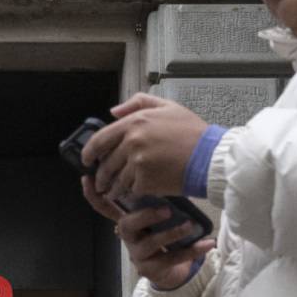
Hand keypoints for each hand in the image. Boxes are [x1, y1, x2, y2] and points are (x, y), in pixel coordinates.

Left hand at [80, 93, 207, 199]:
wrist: (210, 156)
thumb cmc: (192, 132)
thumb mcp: (167, 107)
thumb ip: (138, 103)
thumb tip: (113, 111)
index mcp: (134, 122)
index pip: (100, 139)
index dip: (89, 152)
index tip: (86, 160)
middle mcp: (132, 141)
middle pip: (106, 164)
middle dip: (101, 176)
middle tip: (101, 182)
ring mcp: (137, 162)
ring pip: (116, 180)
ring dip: (113, 188)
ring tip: (115, 191)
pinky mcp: (145, 181)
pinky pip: (131, 190)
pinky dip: (131, 193)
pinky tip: (135, 193)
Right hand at [82, 176, 214, 289]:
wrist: (171, 270)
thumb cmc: (162, 234)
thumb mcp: (155, 214)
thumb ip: (152, 197)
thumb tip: (160, 167)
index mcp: (127, 220)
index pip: (103, 207)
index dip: (93, 194)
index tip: (88, 178)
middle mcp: (129, 236)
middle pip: (126, 225)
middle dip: (145, 216)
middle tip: (166, 209)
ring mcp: (139, 254)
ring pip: (150, 244)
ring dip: (170, 233)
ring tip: (189, 225)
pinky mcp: (153, 269)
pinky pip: (173, 258)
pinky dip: (192, 250)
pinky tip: (208, 243)